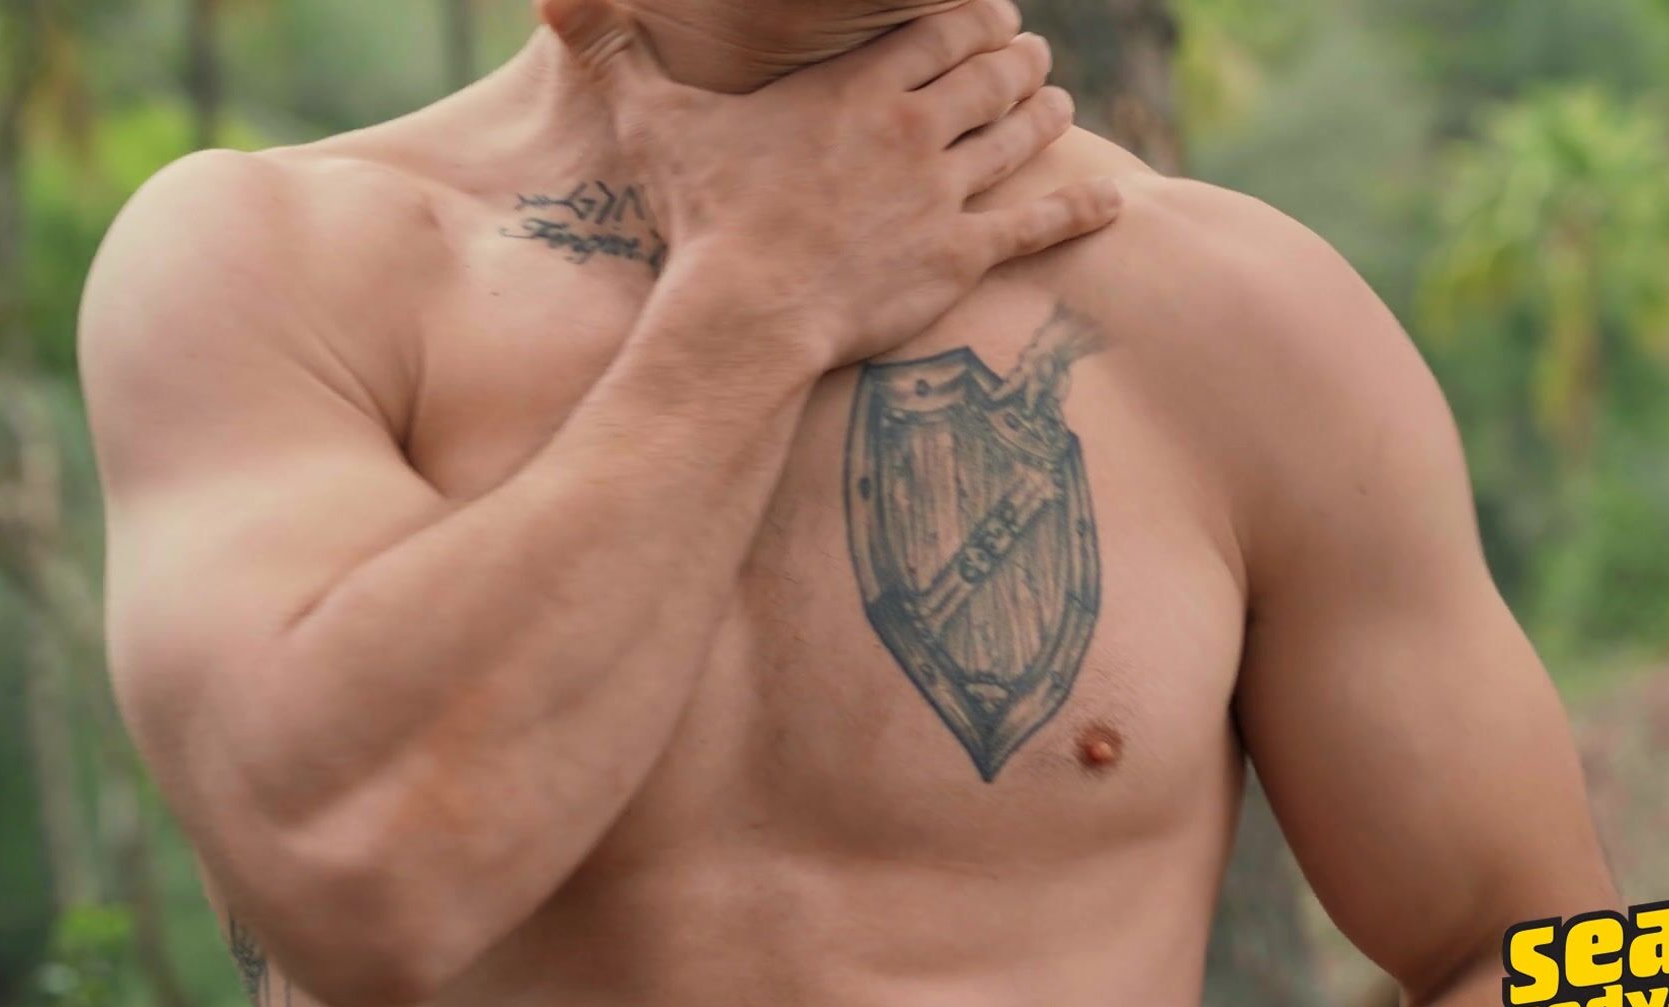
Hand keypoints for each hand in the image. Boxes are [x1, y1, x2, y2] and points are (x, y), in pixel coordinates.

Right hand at [538, 0, 1122, 366]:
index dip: (974, 16)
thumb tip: (553, 3)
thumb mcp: (657, 123)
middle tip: (1031, 55)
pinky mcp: (965, 256)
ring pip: (1022, 136)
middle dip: (1018, 57)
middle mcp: (918, 128)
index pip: (943, 28)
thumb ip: (618, 55)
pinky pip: (1040, 224)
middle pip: (994, 73)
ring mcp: (948, 192)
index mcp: (862, 86)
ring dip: (1047, 114)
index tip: (990, 13)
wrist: (746, 313)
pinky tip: (1115, 200)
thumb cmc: (704, 218)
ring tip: (1059, 103)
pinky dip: (1083, 208)